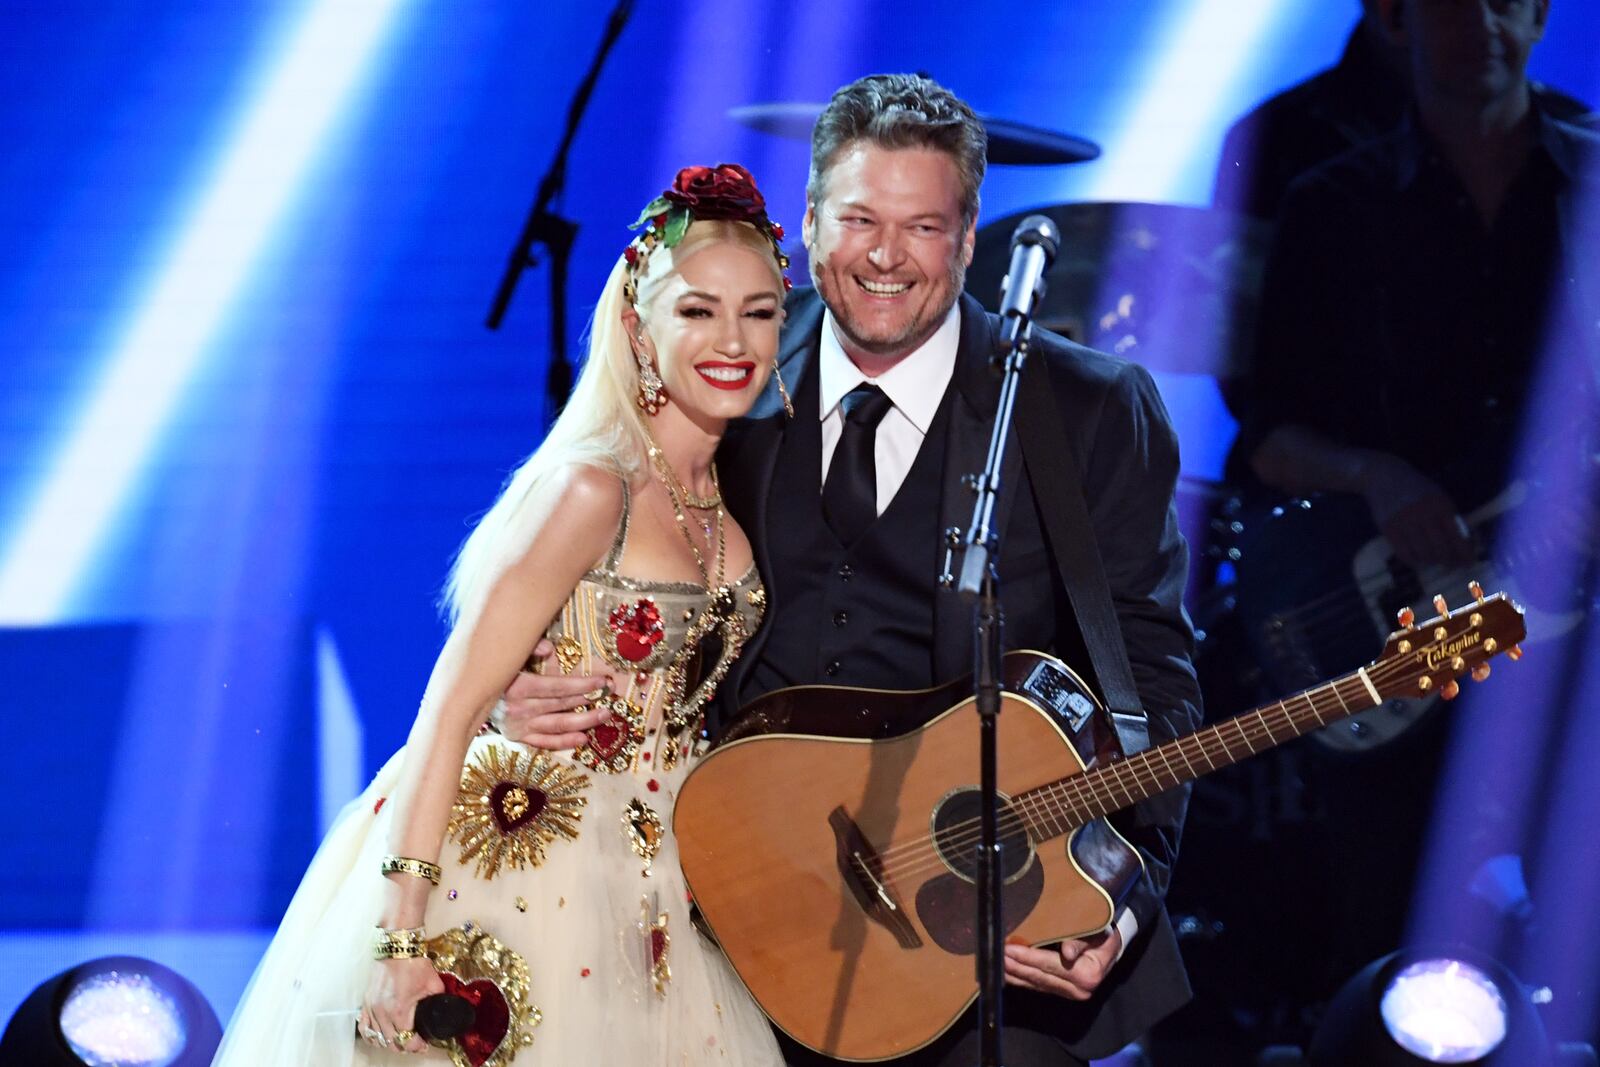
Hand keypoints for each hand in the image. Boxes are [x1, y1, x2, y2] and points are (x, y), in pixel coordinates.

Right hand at [360, 956, 442, 1053]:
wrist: (398, 948)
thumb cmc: (415, 964)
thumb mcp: (433, 984)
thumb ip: (438, 1001)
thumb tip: (443, 1011)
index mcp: (400, 1011)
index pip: (406, 1041)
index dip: (417, 1046)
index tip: (424, 1044)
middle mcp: (382, 1013)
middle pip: (391, 1043)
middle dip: (405, 1046)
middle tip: (415, 1042)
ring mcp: (372, 1008)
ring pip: (377, 1038)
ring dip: (389, 1042)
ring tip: (401, 1039)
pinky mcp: (366, 1002)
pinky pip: (363, 1026)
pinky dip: (371, 1035)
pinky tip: (380, 1037)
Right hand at [493, 639, 613, 748]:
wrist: (468, 698)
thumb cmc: (495, 673)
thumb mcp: (509, 657)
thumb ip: (529, 649)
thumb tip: (549, 649)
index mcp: (518, 687)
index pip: (557, 686)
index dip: (582, 685)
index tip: (602, 681)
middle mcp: (519, 709)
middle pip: (561, 705)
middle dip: (588, 699)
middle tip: (609, 696)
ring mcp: (519, 726)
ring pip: (557, 725)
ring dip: (583, 721)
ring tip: (604, 715)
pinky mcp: (518, 738)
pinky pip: (544, 743)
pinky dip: (564, 742)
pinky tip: (583, 739)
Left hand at [1003, 929, 1122, 1000]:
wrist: (1112, 947)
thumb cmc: (1103, 934)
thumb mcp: (1098, 933)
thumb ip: (1081, 941)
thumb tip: (1068, 953)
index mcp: (1087, 974)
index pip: (1050, 965)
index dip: (1028, 957)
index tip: (1009, 949)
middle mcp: (1079, 989)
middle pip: (1040, 977)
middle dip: (1016, 966)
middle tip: (996, 954)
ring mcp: (1070, 994)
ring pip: (1036, 984)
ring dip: (1014, 974)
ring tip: (996, 962)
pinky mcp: (1063, 993)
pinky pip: (1038, 987)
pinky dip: (1021, 980)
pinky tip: (1007, 972)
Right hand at [1359, 454, 1473, 569]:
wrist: (1384, 477)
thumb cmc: (1417, 489)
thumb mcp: (1438, 497)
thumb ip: (1449, 517)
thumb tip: (1463, 544)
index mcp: (1441, 504)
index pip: (1457, 535)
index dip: (1464, 553)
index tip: (1468, 563)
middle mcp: (1423, 513)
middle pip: (1440, 548)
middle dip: (1448, 560)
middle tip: (1451, 565)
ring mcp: (1404, 521)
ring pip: (1423, 553)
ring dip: (1431, 561)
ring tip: (1434, 560)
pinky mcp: (1388, 528)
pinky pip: (1404, 553)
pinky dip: (1413, 561)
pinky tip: (1417, 559)